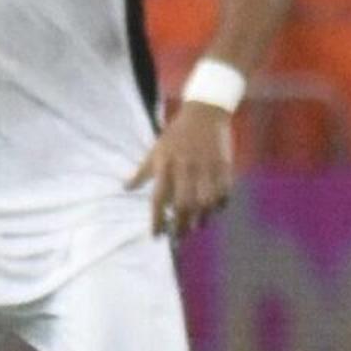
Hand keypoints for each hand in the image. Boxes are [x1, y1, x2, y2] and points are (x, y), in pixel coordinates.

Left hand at [127, 100, 235, 239]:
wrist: (205, 113)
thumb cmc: (177, 133)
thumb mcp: (156, 149)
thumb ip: (143, 171)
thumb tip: (126, 187)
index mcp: (166, 165)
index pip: (158, 198)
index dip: (157, 220)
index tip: (156, 236)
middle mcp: (185, 168)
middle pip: (184, 204)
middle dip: (181, 224)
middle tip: (179, 236)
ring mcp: (206, 167)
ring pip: (206, 201)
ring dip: (202, 217)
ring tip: (197, 226)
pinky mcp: (224, 165)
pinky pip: (224, 191)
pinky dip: (221, 204)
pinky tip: (216, 210)